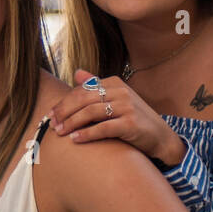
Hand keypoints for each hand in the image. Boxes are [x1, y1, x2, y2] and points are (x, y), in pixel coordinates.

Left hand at [50, 69, 184, 165]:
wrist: (162, 137)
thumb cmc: (134, 119)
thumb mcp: (117, 99)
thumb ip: (97, 86)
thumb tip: (77, 72)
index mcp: (115, 82)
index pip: (82, 90)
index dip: (64, 102)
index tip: (50, 114)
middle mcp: (121, 91)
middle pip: (83, 99)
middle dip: (64, 112)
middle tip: (51, 124)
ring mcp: (127, 107)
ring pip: (90, 112)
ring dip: (71, 123)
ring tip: (60, 132)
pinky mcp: (130, 124)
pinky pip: (103, 128)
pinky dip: (86, 133)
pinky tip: (75, 139)